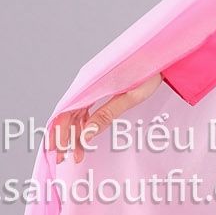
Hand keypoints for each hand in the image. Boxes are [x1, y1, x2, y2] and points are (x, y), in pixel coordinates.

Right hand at [47, 72, 163, 164]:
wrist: (159, 55)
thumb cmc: (148, 74)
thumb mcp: (129, 98)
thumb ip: (106, 116)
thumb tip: (85, 136)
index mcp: (90, 83)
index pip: (67, 110)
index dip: (58, 131)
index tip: (56, 150)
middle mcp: (86, 83)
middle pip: (68, 113)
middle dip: (64, 137)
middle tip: (62, 159)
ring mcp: (92, 86)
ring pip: (76, 113)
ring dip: (74, 133)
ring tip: (76, 155)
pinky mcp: (99, 89)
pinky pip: (85, 108)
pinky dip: (83, 124)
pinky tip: (84, 139)